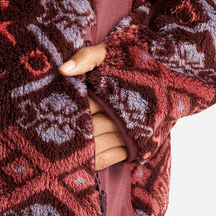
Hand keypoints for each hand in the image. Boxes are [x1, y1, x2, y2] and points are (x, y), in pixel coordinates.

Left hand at [58, 43, 127, 170]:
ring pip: (97, 146)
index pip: (82, 106)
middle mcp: (119, 115)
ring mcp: (128, 131)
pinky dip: (96, 162)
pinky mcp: (138, 143)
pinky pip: (112, 157)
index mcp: (110, 92)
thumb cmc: (134, 61)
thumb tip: (63, 70)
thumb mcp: (109, 52)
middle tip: (46, 141)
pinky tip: (83, 163)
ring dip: (80, 151)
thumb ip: (86, 58)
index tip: (49, 115)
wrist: (169, 74)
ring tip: (58, 156)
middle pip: (88, 129)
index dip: (66, 111)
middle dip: (69, 133)